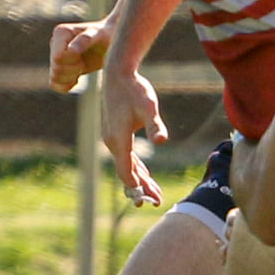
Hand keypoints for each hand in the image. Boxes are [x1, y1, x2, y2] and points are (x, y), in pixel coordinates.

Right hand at [49, 19, 110, 92]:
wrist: (113, 42)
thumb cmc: (109, 36)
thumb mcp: (100, 36)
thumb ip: (85, 40)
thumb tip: (70, 50)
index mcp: (61, 32)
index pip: (58, 57)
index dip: (73, 61)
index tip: (83, 56)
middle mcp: (54, 42)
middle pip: (56, 69)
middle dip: (73, 70)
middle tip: (84, 63)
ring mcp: (55, 55)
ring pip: (54, 78)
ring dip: (70, 77)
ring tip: (82, 67)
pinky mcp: (59, 67)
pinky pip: (54, 84)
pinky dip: (66, 85)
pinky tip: (77, 77)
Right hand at [101, 70, 166, 206]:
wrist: (118, 74)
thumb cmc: (135, 89)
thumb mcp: (149, 107)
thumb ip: (155, 125)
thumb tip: (161, 141)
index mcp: (118, 140)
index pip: (126, 171)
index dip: (137, 187)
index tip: (148, 201)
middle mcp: (112, 142)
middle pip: (127, 171)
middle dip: (141, 187)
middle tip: (156, 201)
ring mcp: (113, 138)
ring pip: (127, 165)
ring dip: (140, 179)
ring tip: (154, 192)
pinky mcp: (116, 133)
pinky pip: (126, 156)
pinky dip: (136, 167)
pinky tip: (145, 174)